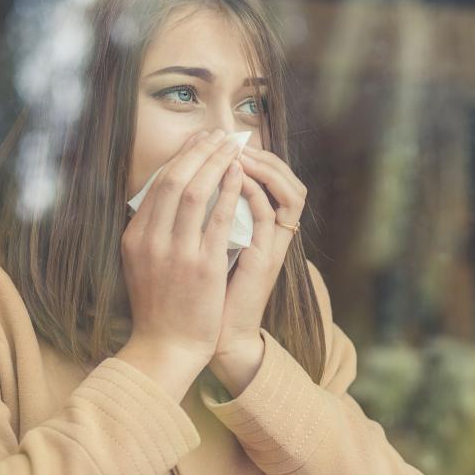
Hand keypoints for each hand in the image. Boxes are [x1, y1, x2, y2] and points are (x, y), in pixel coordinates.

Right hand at [121, 129, 244, 365]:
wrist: (165, 347)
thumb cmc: (158, 308)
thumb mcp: (140, 264)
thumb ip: (150, 232)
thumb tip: (163, 198)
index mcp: (135, 237)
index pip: (157, 184)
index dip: (180, 157)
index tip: (198, 142)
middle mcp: (151, 240)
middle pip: (174, 180)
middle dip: (199, 151)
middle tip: (218, 135)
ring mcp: (176, 253)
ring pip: (194, 192)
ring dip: (215, 162)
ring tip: (232, 146)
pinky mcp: (203, 266)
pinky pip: (217, 218)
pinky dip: (228, 191)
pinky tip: (239, 175)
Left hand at [209, 144, 306, 393]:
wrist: (215, 335)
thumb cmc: (207, 294)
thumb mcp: (206, 247)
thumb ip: (206, 219)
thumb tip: (184, 186)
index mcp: (260, 229)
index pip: (271, 181)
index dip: (253, 157)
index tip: (221, 142)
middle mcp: (273, 235)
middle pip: (288, 180)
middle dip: (262, 155)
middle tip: (232, 138)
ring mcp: (273, 247)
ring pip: (290, 192)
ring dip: (265, 168)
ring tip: (238, 151)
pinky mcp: (267, 259)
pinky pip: (271, 216)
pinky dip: (255, 192)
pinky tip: (237, 177)